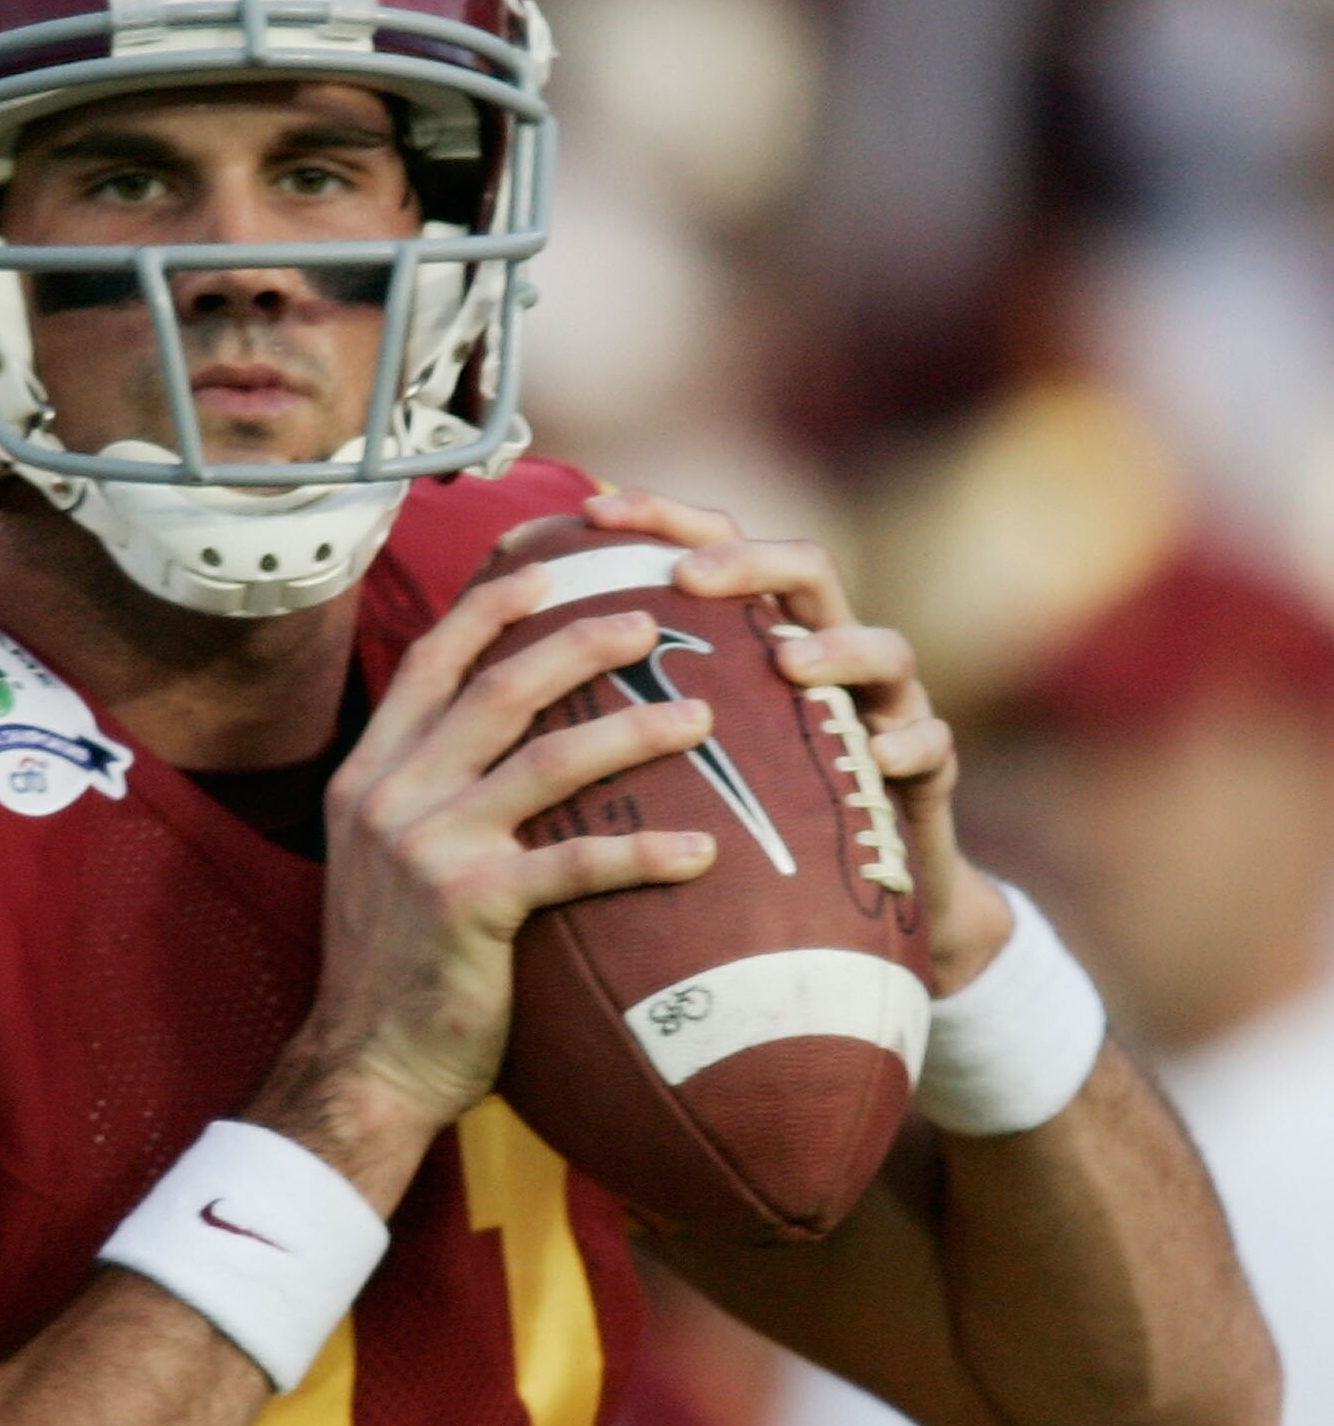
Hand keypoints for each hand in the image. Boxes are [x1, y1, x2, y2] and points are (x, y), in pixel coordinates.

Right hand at [251, 560, 718, 1205]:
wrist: (363, 1067)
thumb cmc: (393, 970)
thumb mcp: (381, 862)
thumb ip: (423, 797)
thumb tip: (492, 748)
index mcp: (366, 775)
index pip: (429, 661)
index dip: (491, 607)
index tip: (552, 570)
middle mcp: (389, 796)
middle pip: (498, 688)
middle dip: (581, 641)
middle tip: (653, 624)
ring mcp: (426, 847)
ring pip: (546, 759)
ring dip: (632, 729)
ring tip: (701, 716)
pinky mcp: (471, 907)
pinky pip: (575, 863)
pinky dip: (644, 852)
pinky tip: (703, 851)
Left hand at [579, 488, 1013, 996]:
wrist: (842, 913)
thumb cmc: (742, 823)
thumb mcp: (674, 759)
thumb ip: (612, 705)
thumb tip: (495, 671)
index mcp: (760, 637)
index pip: (714, 548)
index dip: (662, 518)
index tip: (596, 512)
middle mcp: (828, 654)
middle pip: (807, 568)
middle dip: (751, 561)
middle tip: (692, 577)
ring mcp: (886, 707)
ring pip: (884, 648)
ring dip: (837, 649)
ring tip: (787, 662)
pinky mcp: (924, 774)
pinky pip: (930, 746)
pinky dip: (907, 744)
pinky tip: (881, 755)